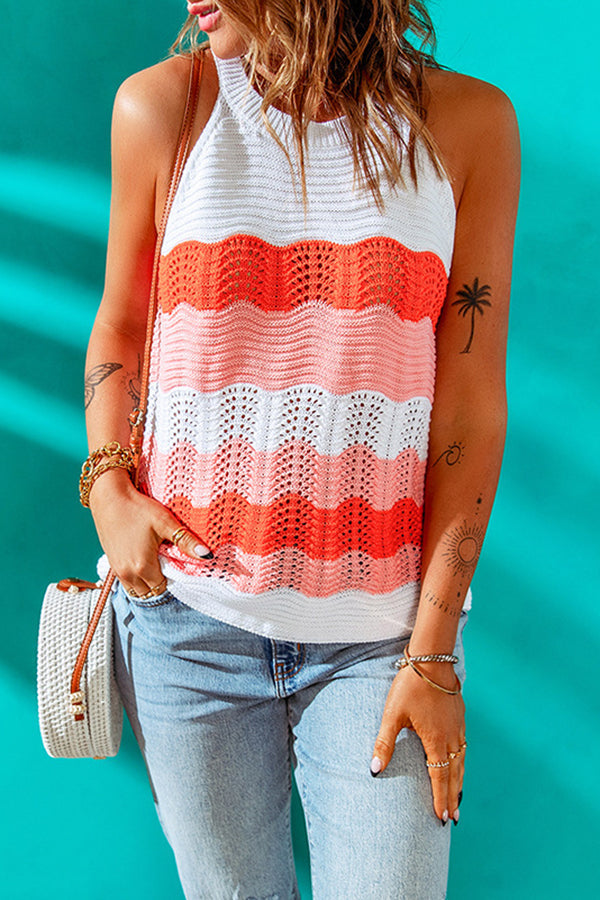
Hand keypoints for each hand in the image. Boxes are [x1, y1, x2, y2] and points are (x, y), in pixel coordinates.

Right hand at [89, 469, 211, 595]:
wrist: (109, 497)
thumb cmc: (137, 508)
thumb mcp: (165, 522)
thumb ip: (186, 541)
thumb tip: (207, 556)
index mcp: (142, 566)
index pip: (163, 588)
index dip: (173, 580)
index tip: (178, 566)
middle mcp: (128, 574)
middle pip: (150, 593)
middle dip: (161, 584)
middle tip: (169, 565)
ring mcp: (117, 571)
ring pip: (137, 590)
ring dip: (148, 584)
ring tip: (157, 565)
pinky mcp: (111, 564)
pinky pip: (126, 583)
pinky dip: (136, 579)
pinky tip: (143, 562)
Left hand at [371, 663, 465, 824]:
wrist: (432, 660)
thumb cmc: (410, 686)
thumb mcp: (392, 714)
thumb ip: (385, 743)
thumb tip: (374, 769)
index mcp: (435, 740)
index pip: (439, 777)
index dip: (440, 798)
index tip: (442, 817)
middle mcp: (451, 737)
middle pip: (454, 774)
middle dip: (452, 797)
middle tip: (453, 818)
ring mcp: (458, 727)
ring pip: (461, 762)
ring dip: (459, 782)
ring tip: (458, 799)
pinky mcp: (459, 717)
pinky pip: (463, 748)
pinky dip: (462, 763)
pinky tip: (459, 765)